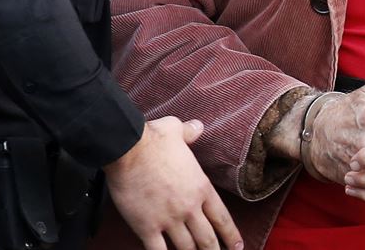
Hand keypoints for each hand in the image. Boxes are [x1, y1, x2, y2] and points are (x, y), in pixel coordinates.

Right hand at [104, 116, 242, 249]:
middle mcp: (189, 207)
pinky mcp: (147, 227)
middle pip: (207, 238)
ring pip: (186, 248)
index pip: (222, 217)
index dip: (231, 235)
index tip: (237, 246)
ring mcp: (169, 219)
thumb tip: (197, 127)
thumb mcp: (177, 130)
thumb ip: (190, 132)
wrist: (127, 148)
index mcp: (200, 186)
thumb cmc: (153, 138)